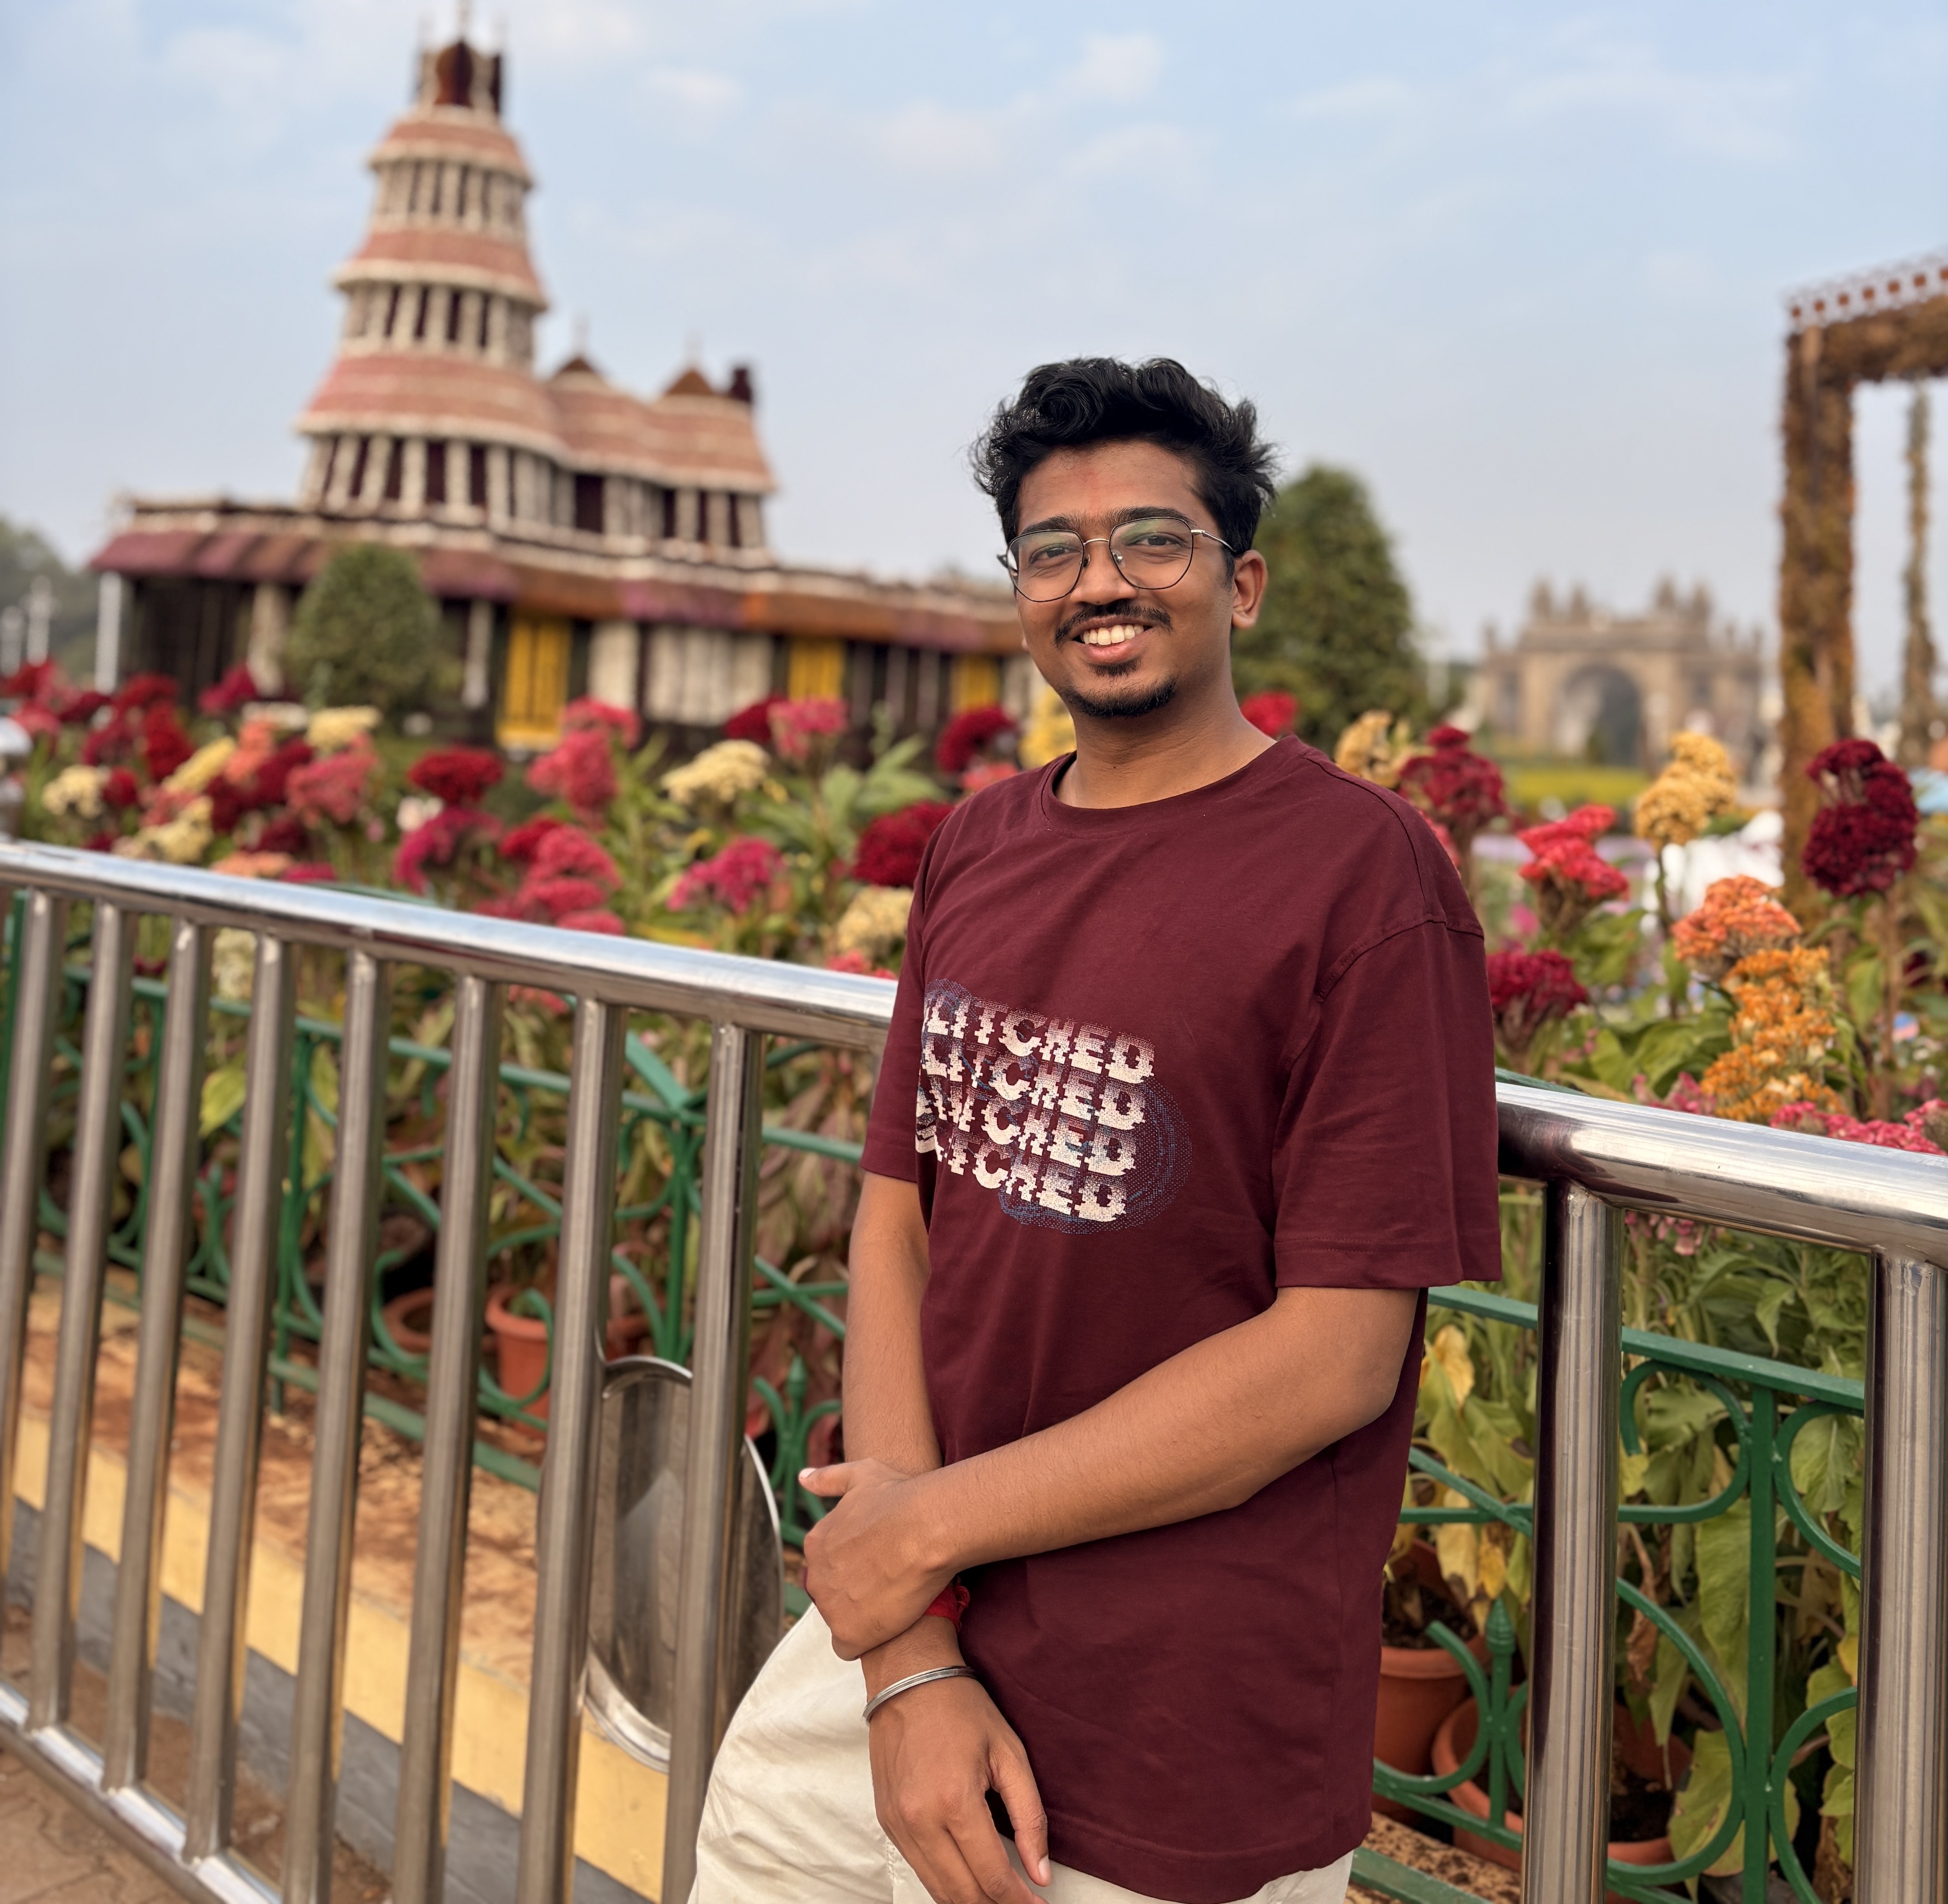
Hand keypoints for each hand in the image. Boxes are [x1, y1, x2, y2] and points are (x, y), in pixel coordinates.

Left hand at [801, 1458, 951, 1657]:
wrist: (926, 1527)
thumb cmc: (900, 1498)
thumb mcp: (860, 1475)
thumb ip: (828, 1478)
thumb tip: (802, 1478)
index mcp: (816, 1544)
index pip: (827, 1566)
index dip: (856, 1567)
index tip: (880, 1561)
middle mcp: (816, 1577)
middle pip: (831, 1595)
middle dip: (855, 1593)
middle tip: (889, 1582)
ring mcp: (830, 1607)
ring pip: (841, 1620)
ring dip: (862, 1616)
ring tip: (894, 1602)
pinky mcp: (850, 1633)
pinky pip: (849, 1647)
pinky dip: (867, 1641)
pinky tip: (889, 1625)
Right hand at [866, 1630, 1049, 1903]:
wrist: (907, 1677)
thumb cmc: (962, 1708)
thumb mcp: (1010, 1753)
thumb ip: (1029, 1817)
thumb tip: (1041, 1874)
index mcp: (955, 1802)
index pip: (992, 1877)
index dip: (1020, 1903)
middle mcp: (920, 1820)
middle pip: (963, 1895)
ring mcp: (897, 1824)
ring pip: (937, 1890)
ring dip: (970, 1902)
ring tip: (999, 1898)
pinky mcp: (886, 1822)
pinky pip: (918, 1869)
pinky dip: (945, 1883)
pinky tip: (968, 1879)